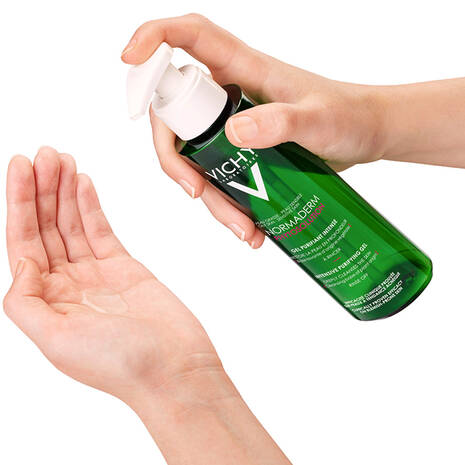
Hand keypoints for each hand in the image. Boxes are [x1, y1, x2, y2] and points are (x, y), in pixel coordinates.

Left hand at [4, 146, 291, 464]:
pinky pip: (101, 230)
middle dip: (41, 189)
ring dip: (64, 191)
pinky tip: (83, 183)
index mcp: (46, 301)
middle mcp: (67, 285)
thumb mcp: (57, 341)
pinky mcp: (125, 268)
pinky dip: (90, 206)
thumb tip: (21, 261)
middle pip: (46, 227)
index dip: (19, 204)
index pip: (24, 242)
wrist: (175, 369)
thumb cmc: (121, 365)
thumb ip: (28, 302)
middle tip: (43, 154)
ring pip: (72, 224)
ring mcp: (96, 274)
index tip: (21, 168)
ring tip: (60, 159)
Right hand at [121, 14, 385, 248]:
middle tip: (196, 193)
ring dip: (208, 197)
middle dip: (175, 159)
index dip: (152, 41)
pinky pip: (216, 175)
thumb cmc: (349, 116)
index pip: (187, 38)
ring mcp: (232, 123)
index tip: (128, 61)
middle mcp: (229, 93)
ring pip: (194, 156)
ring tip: (243, 229)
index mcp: (243, 68)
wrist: (366, 134)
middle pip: (173, 115)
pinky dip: (226, 204)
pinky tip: (250, 229)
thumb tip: (232, 134)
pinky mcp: (241, 150)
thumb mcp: (320, 120)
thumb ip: (281, 122)